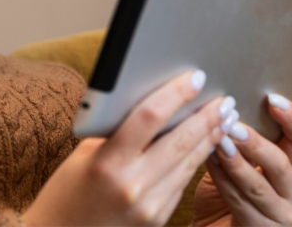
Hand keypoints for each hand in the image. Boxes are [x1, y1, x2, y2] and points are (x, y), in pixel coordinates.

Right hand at [23, 70, 233, 226]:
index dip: (176, 94)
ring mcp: (149, 206)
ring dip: (209, 138)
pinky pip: (182, 183)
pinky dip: (196, 161)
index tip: (195, 78)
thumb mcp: (85, 152)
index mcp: (108, 161)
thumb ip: (116, 129)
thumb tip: (152, 103)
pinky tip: (206, 146)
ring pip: (189, 163)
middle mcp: (133, 184)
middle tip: (223, 99)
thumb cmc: (67, 189)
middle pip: (180, 141)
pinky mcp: (157, 219)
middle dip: (206, 117)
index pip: (150, 117)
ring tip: (224, 119)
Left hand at [192, 94, 291, 226]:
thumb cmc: (223, 189)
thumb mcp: (232, 157)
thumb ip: (235, 136)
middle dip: (256, 143)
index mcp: (291, 166)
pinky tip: (208, 163)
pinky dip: (222, 181)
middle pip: (282, 164)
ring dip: (236, 162)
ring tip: (218, 143)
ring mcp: (280, 214)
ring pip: (259, 186)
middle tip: (232, 124)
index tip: (271, 98)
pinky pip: (241, 203)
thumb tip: (219, 102)